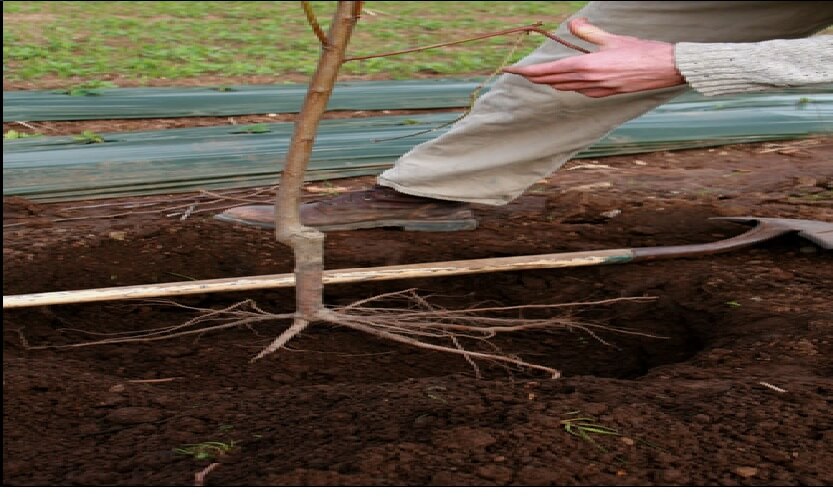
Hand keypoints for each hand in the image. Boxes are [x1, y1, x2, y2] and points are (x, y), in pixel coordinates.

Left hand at [502, 18, 684, 97]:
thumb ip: (589, 32)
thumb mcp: (612, 39)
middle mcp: (587, 82)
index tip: (512, 70)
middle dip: (533, 77)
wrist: (665, 70)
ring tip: (536, 76)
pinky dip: (566, 85)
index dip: (528, 71)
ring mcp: (595, 90)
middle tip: (518, 72)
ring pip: (563, 87)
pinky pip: (578, 91)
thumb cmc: (641, 52)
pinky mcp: (604, 94)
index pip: (548, 71)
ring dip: (549, 81)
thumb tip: (572, 24)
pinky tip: (565, 81)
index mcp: (587, 66)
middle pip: (552, 81)